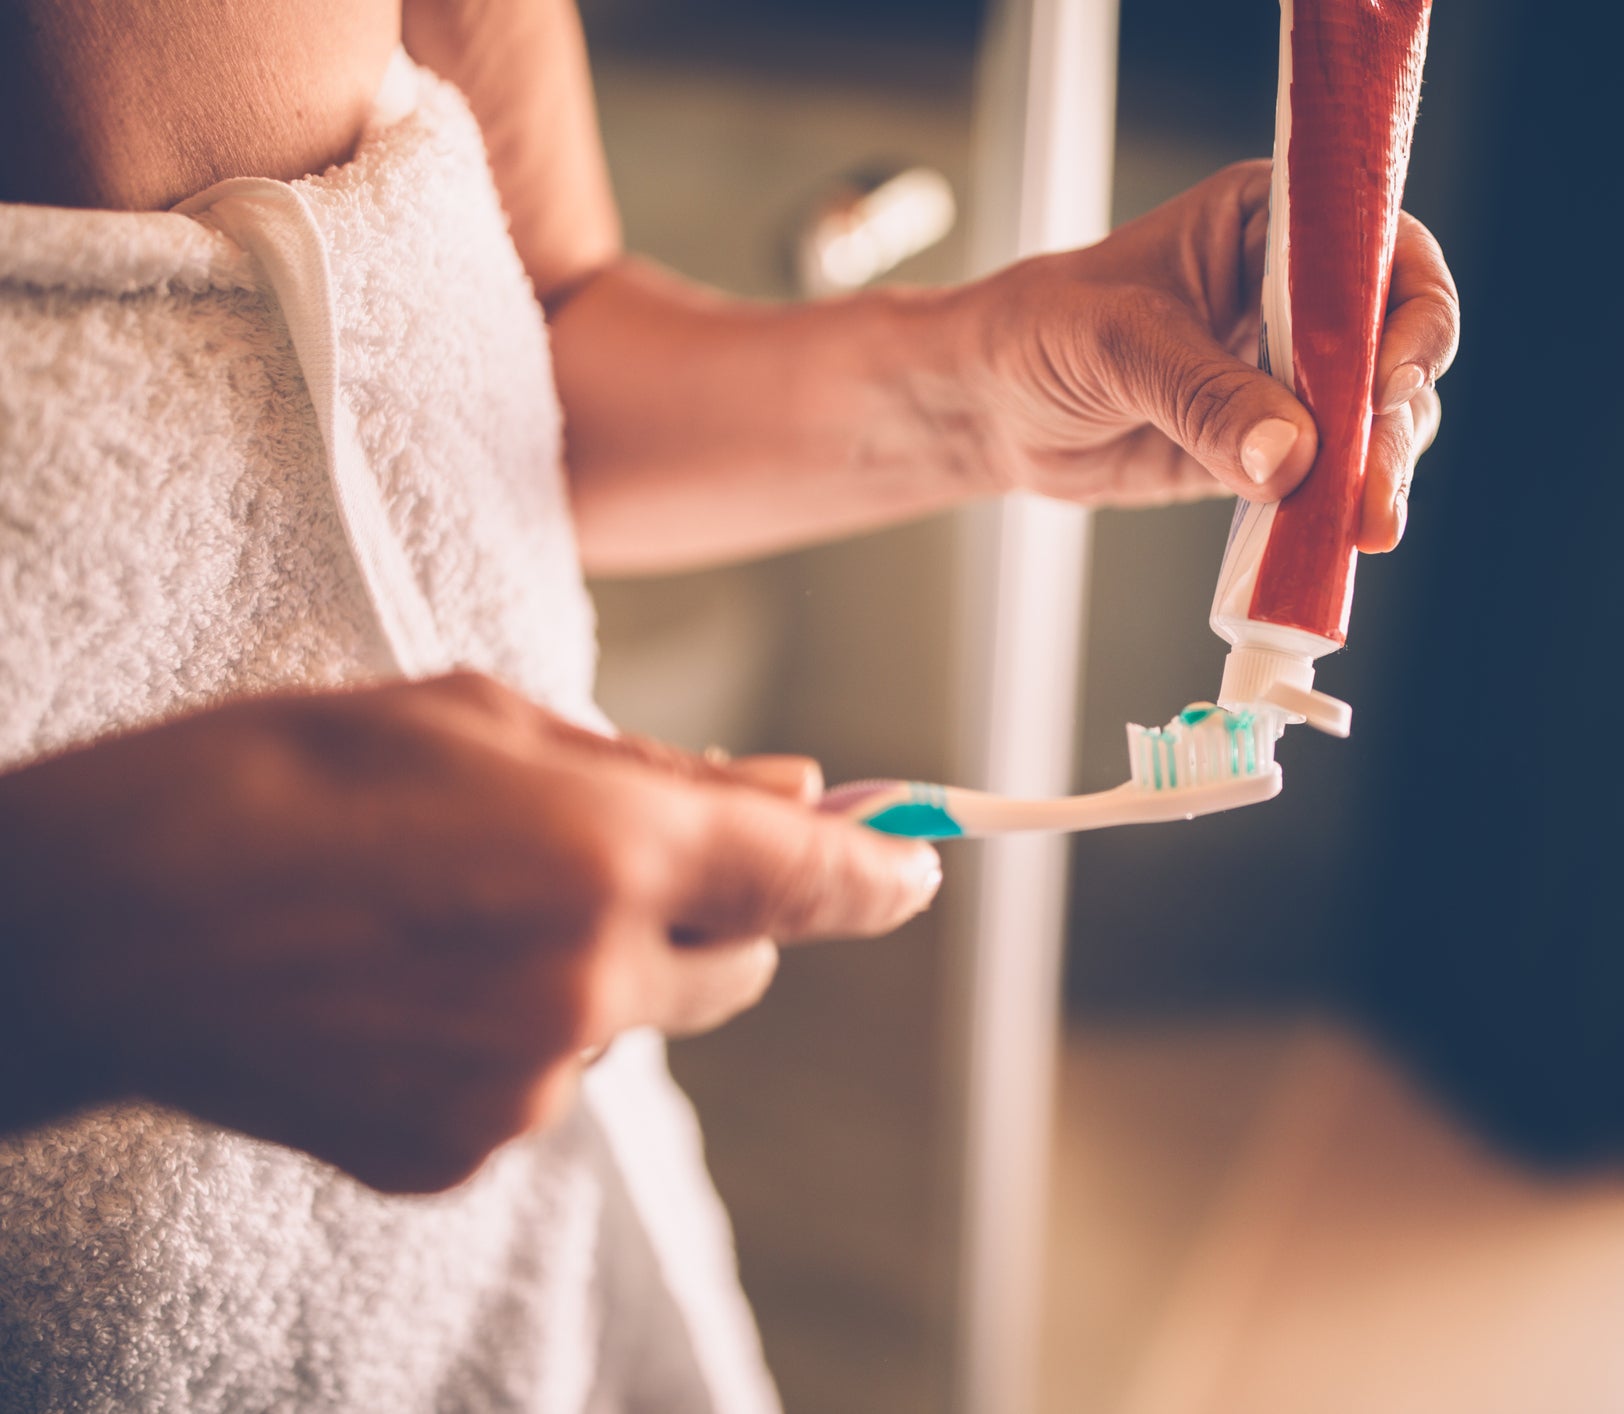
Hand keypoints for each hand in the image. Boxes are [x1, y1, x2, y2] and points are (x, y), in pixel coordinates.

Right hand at [0, 673, 939, 1192]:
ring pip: (629, 1024)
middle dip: (714, 915)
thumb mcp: (473, 715)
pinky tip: (403, 985)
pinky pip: (539, 1084)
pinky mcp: (461, 1151)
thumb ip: (649, 765)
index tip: (915, 869)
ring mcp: (530, 1084)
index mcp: (612, 850)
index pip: (810, 878)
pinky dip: (508, 1036)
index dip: (878, 874)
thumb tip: (786, 787)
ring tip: (446, 914)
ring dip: (590, 970)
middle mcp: (594, 982)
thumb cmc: (280, 778)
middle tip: (616, 861)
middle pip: (741, 968)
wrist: (97, 924)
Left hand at [959, 160, 1458, 551]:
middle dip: (1395, 417)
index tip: (1387, 379)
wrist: (992, 406)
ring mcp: (1295, 372)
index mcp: (1271, 223)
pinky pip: (1332, 475)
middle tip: (1375, 484)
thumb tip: (1292, 456)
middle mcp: (1301, 292)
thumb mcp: (1116, 346)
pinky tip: (1334, 543)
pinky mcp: (1277, 445)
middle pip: (1395, 344)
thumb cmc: (1039, 332)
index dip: (1405, 311)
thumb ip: (1202, 396)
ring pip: (1378, 419)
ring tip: (1364, 527)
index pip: (1378, 249)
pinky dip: (1338, 509)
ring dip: (1379, 472)